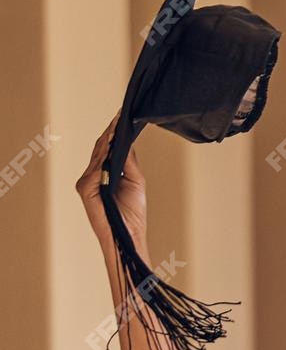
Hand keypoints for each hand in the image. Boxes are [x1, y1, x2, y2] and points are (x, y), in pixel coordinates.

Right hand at [76, 117, 145, 257]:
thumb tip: (127, 141)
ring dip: (107, 139)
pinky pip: (95, 167)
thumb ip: (129, 162)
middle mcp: (93, 176)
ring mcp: (87, 182)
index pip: (106, 150)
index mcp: (104, 174)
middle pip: (100, 149)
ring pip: (97, 155)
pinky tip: (111, 143)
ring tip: (117, 124)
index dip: (114, 134)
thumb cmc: (133, 213)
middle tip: (119, 116)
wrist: (129, 234)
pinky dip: (103, 154)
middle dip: (110, 132)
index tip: (121, 118)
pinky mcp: (85, 188)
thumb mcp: (135, 181)